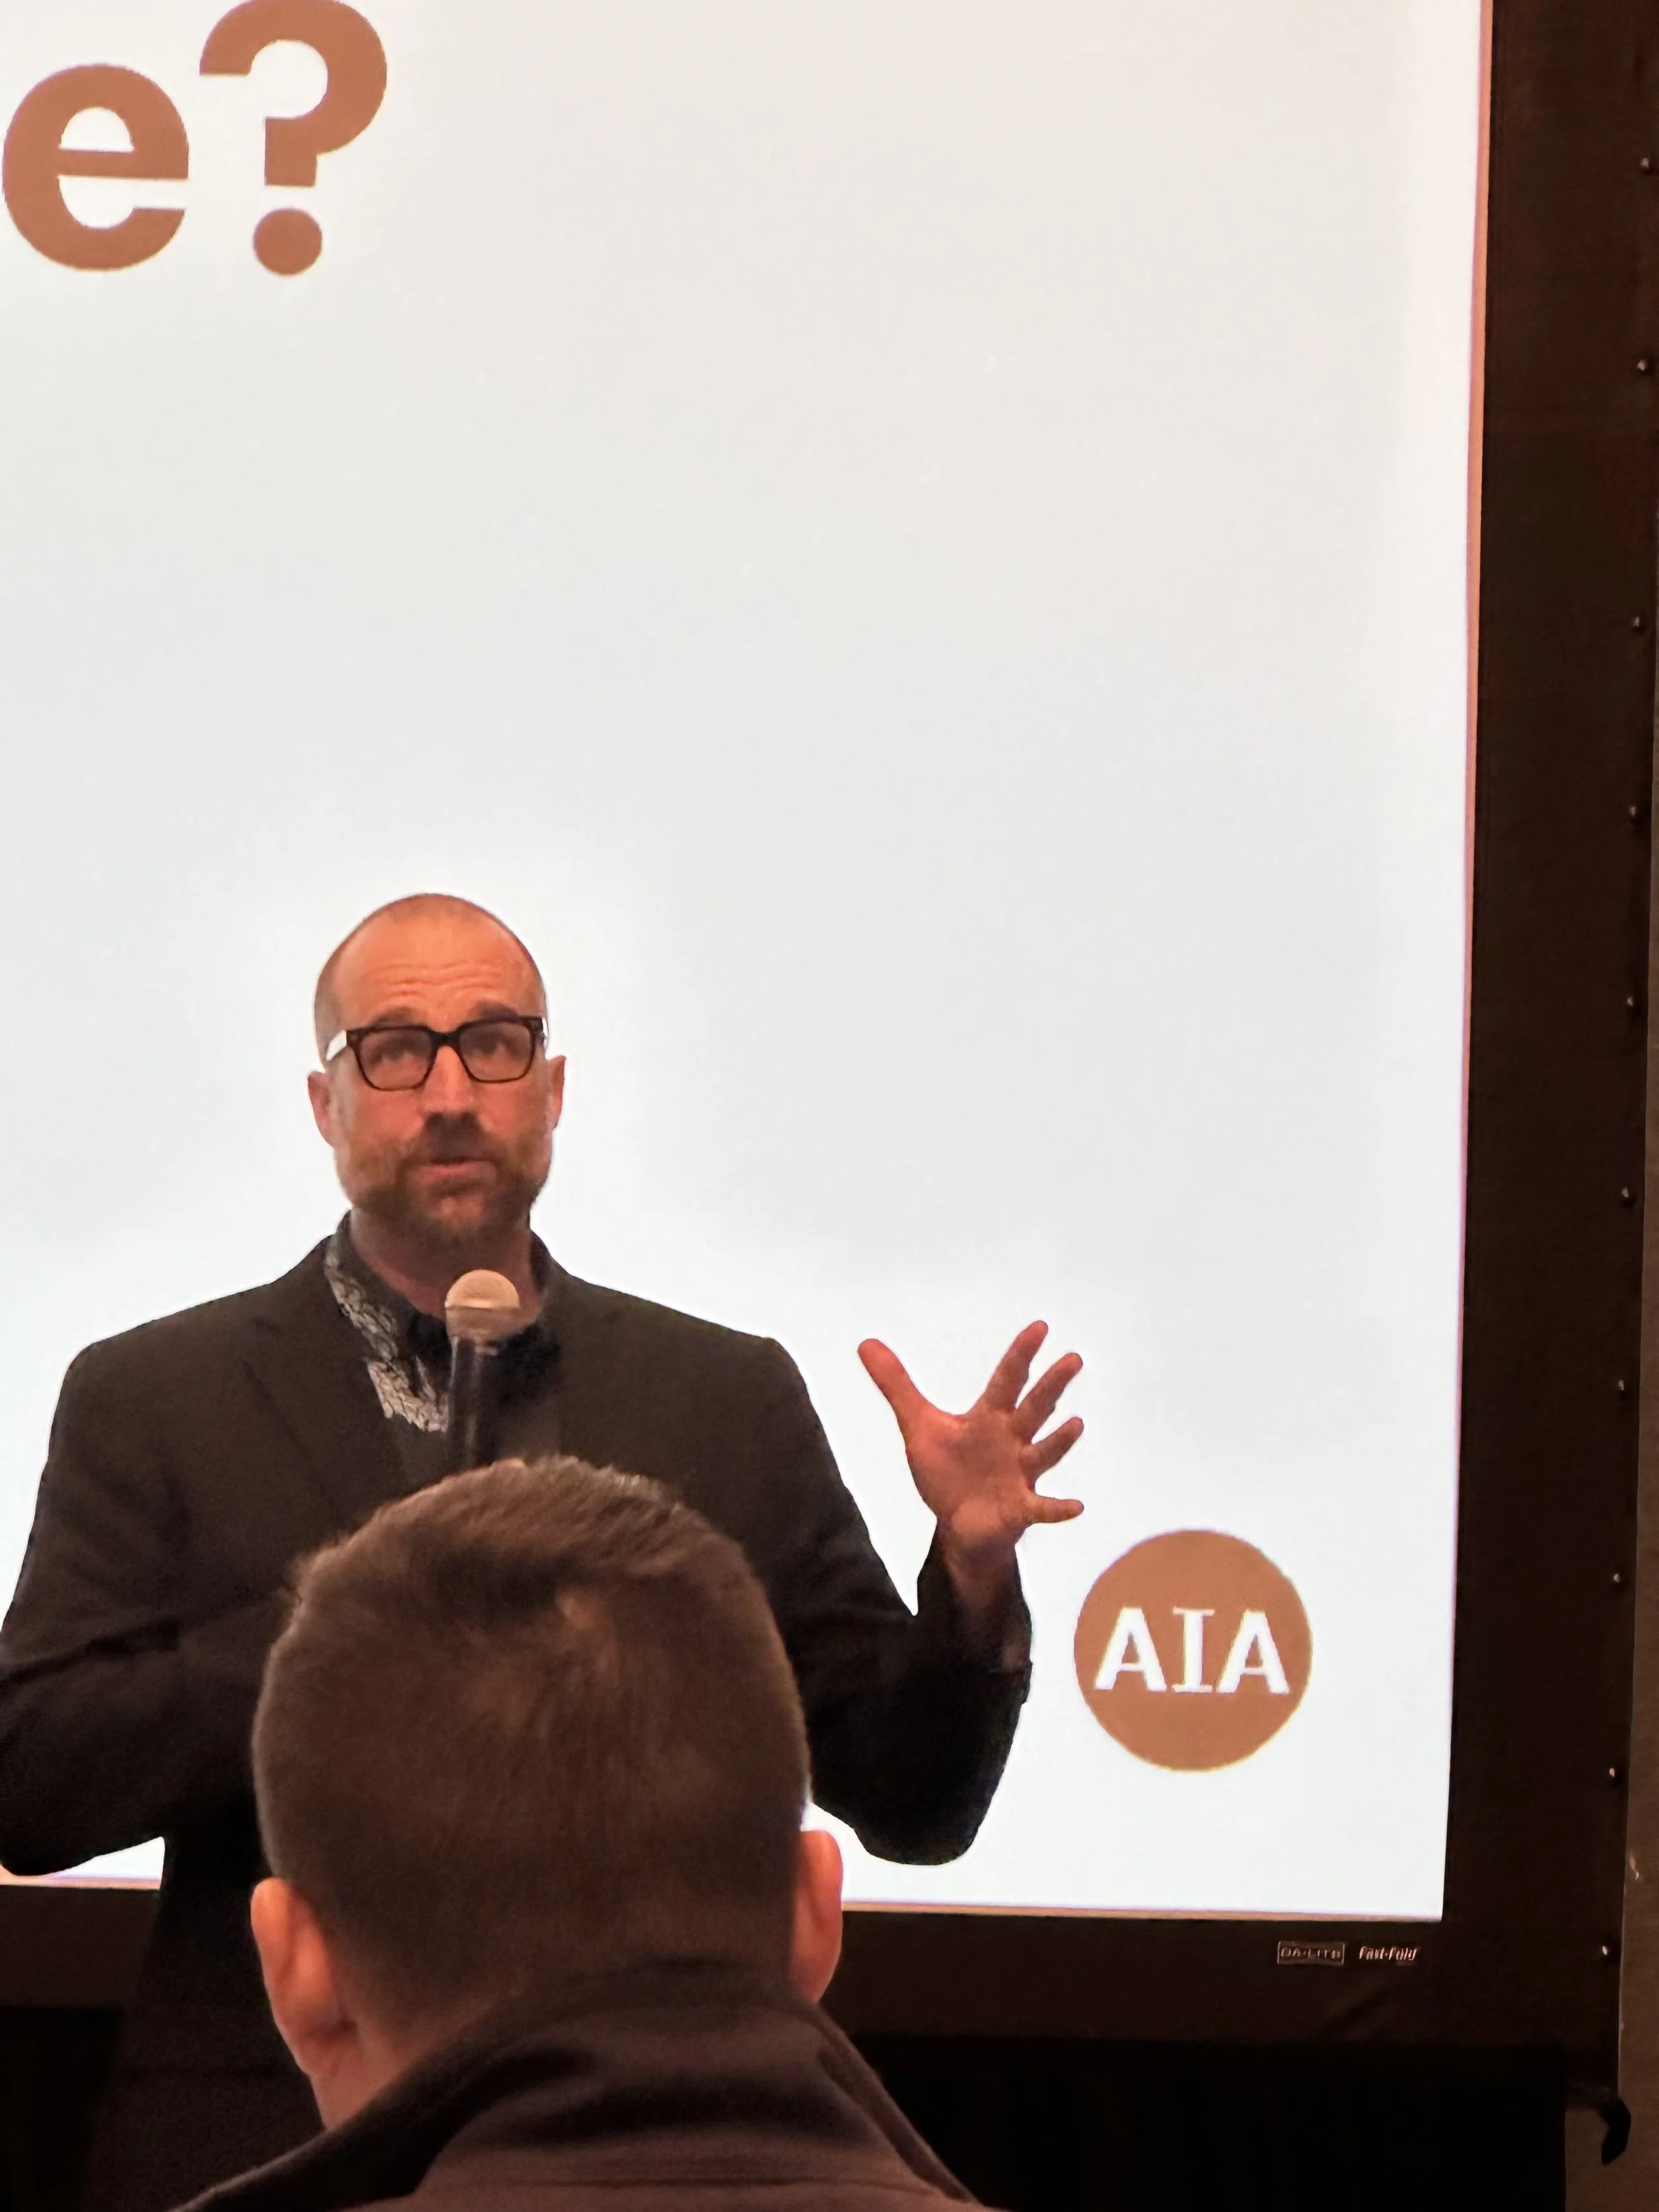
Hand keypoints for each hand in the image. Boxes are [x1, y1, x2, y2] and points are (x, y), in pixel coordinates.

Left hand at [858, 1323, 1084, 1613]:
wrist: (959, 1525)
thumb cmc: (948, 1471)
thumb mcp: (919, 1425)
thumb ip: (896, 1385)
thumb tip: (865, 1343)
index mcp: (989, 1418)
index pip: (1007, 1379)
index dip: (1021, 1353)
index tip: (1040, 1326)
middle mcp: (1011, 1441)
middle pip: (1034, 1408)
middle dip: (1051, 1385)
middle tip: (1074, 1357)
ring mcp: (1019, 1475)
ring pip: (1043, 1452)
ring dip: (1059, 1440)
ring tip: (1076, 1423)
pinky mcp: (1019, 1508)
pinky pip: (1042, 1507)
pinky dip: (1058, 1508)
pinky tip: (1076, 1506)